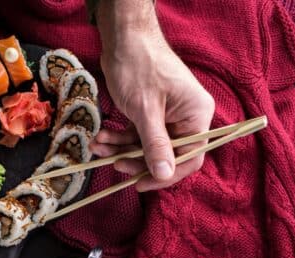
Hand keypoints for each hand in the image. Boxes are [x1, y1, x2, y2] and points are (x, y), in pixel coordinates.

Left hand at [92, 0, 214, 190]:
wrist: (123, 38)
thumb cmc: (139, 66)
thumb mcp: (145, 110)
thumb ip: (155, 144)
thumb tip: (165, 175)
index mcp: (197, 115)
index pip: (191, 157)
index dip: (167, 175)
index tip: (141, 183)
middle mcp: (187, 117)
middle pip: (165, 154)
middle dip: (136, 160)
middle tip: (113, 164)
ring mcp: (168, 115)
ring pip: (145, 145)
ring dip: (120, 149)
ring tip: (97, 147)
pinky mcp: (150, 112)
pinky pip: (136, 134)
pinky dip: (118, 137)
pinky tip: (100, 138)